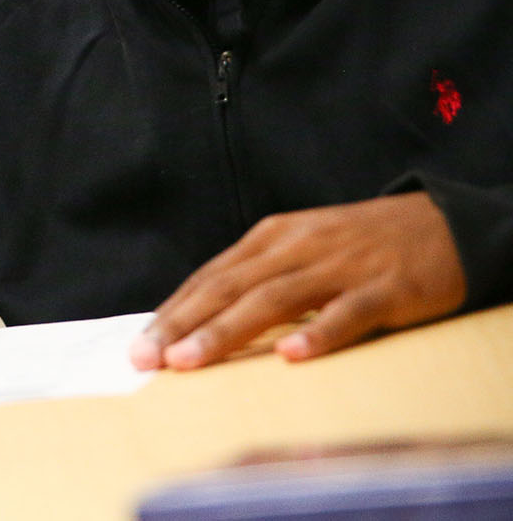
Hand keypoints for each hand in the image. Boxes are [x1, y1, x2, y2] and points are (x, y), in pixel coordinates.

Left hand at [130, 193, 465, 371]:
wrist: (444, 223)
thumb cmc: (361, 244)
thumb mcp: (302, 248)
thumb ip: (260, 276)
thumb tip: (205, 317)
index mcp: (272, 238)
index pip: (210, 277)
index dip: (174, 311)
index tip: (140, 345)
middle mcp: (298, 248)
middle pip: (229, 287)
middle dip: (183, 324)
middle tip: (147, 359)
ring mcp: (341, 267)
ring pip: (274, 300)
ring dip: (227, 331)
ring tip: (191, 361)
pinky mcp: (387, 289)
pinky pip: (348, 313)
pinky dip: (318, 332)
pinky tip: (290, 355)